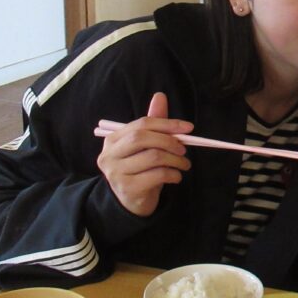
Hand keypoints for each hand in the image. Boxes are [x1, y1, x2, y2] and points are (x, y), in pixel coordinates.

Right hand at [96, 93, 193, 216]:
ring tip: (184, 165)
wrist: (131, 202)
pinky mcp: (128, 188)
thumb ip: (153, 124)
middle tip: (184, 150)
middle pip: (143, 138)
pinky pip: (157, 175)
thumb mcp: (146, 146)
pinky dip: (173, 174)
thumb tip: (160, 96)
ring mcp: (116, 173)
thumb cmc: (140, 169)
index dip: (167, 124)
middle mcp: (109, 155)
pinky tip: (176, 177)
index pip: (142, 124)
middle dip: (170, 141)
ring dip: (176, 160)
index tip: (188, 128)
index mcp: (113, 139)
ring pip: (153, 157)